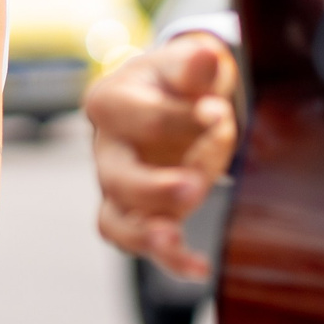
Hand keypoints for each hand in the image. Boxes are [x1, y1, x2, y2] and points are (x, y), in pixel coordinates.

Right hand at [85, 32, 239, 278]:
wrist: (171, 100)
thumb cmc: (178, 81)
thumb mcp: (187, 64)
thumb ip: (195, 65)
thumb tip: (207, 56)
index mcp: (110, 101)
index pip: (140, 116)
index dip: (180, 117)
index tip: (217, 112)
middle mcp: (105, 147)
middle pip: (116, 175)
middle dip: (154, 186)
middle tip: (193, 184)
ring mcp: (116, 185)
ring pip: (117, 217)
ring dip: (146, 233)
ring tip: (175, 240)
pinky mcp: (133, 214)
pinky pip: (138, 243)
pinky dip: (166, 259)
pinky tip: (199, 267)